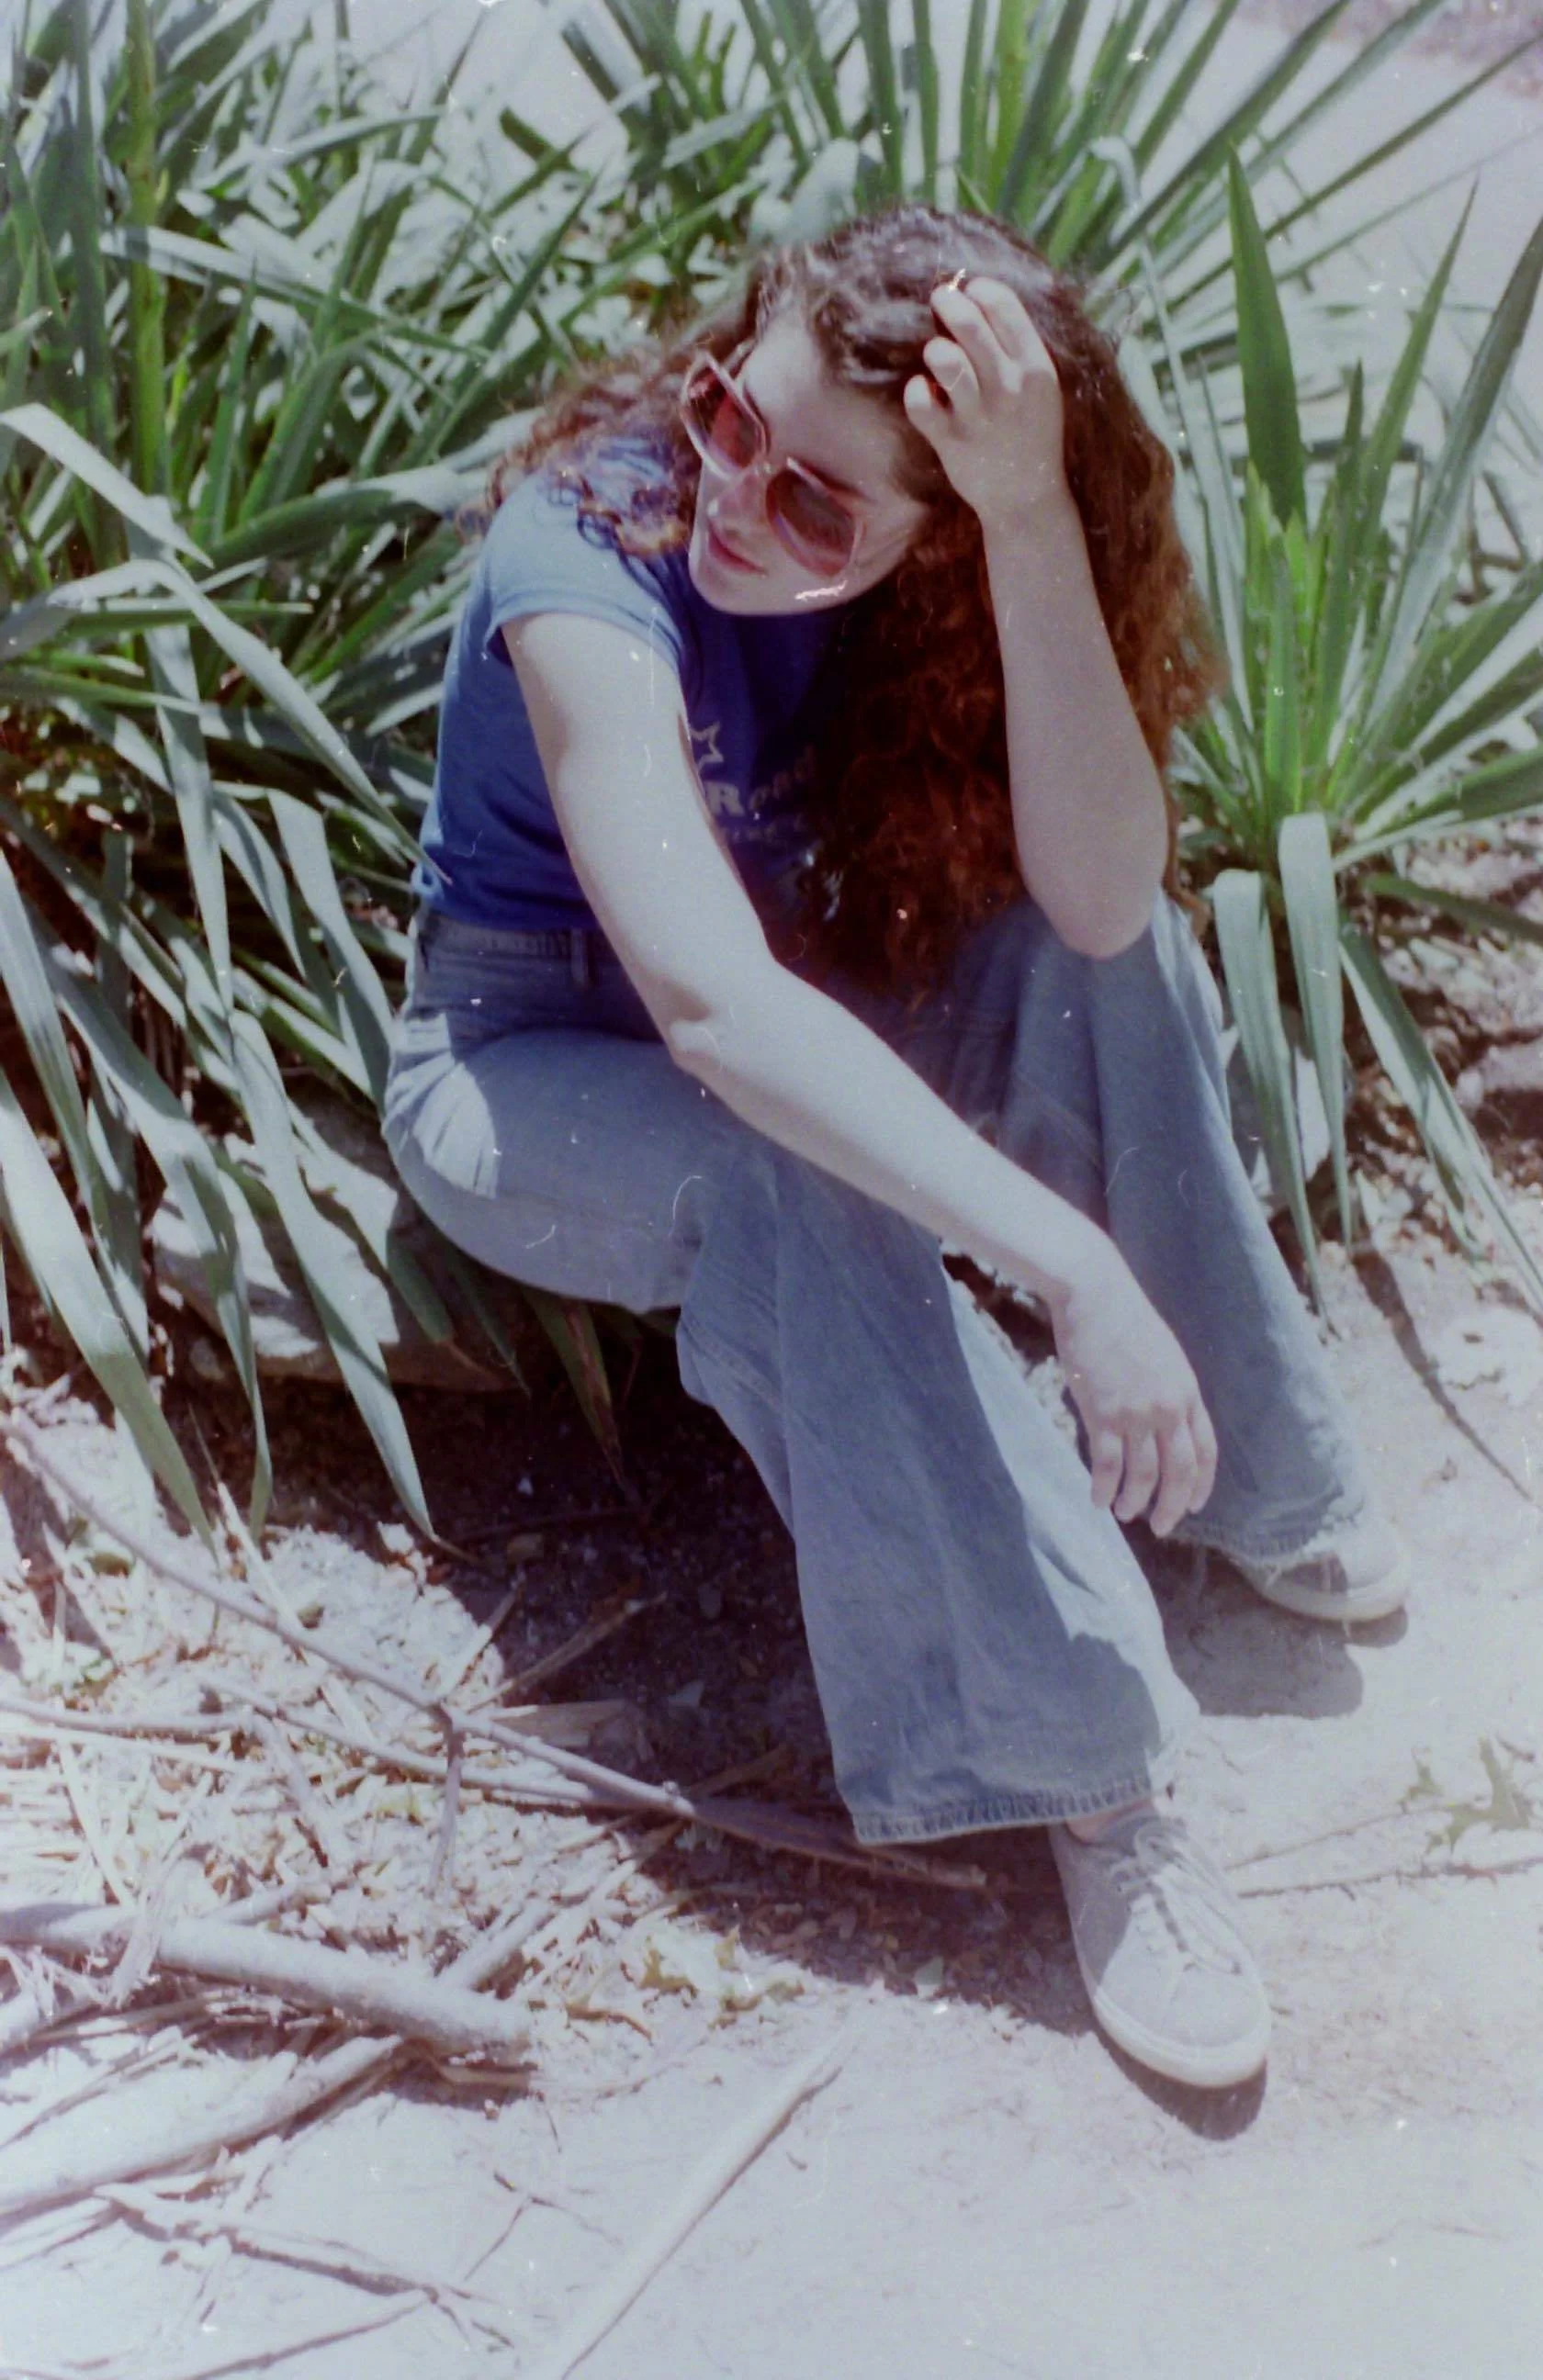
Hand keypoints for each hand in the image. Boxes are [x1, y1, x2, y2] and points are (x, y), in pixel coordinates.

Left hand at [903, 274, 1069, 525]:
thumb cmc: (1030, 432)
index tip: (968, 289)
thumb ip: (1016, 348)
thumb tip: (976, 301)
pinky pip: (920, 403)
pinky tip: (924, 392)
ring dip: (935, 349)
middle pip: (970, 325)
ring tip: (938, 355)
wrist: (1028, 498)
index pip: (1004, 306)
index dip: (979, 289)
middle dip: (948, 303)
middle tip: (939, 301)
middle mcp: (1009, 388)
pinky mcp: (951, 441)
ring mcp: (979, 416)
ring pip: (945, 359)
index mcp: (1036, 368)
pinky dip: (916, 391)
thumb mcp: (1040, 387)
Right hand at [1048, 1247, 1218, 1536]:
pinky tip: (1098, 1500)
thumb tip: (1162, 1421)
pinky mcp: (1103, 1413)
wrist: (1094, 1293)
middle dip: (1172, 1505)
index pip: (1205, 1451)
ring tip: (1125, 1514)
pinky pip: (1108, 1465)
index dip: (1201, 1484)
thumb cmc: (1123, 1318)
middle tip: (1161, 1526)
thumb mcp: (1163, 1354)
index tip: (1194, 1506)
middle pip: (1179, 1471)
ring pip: (1143, 1475)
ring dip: (1135, 1502)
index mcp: (1187, 1392)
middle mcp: (1168, 1407)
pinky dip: (1104, 1489)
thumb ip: (1168, 1389)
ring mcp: (1136, 1412)